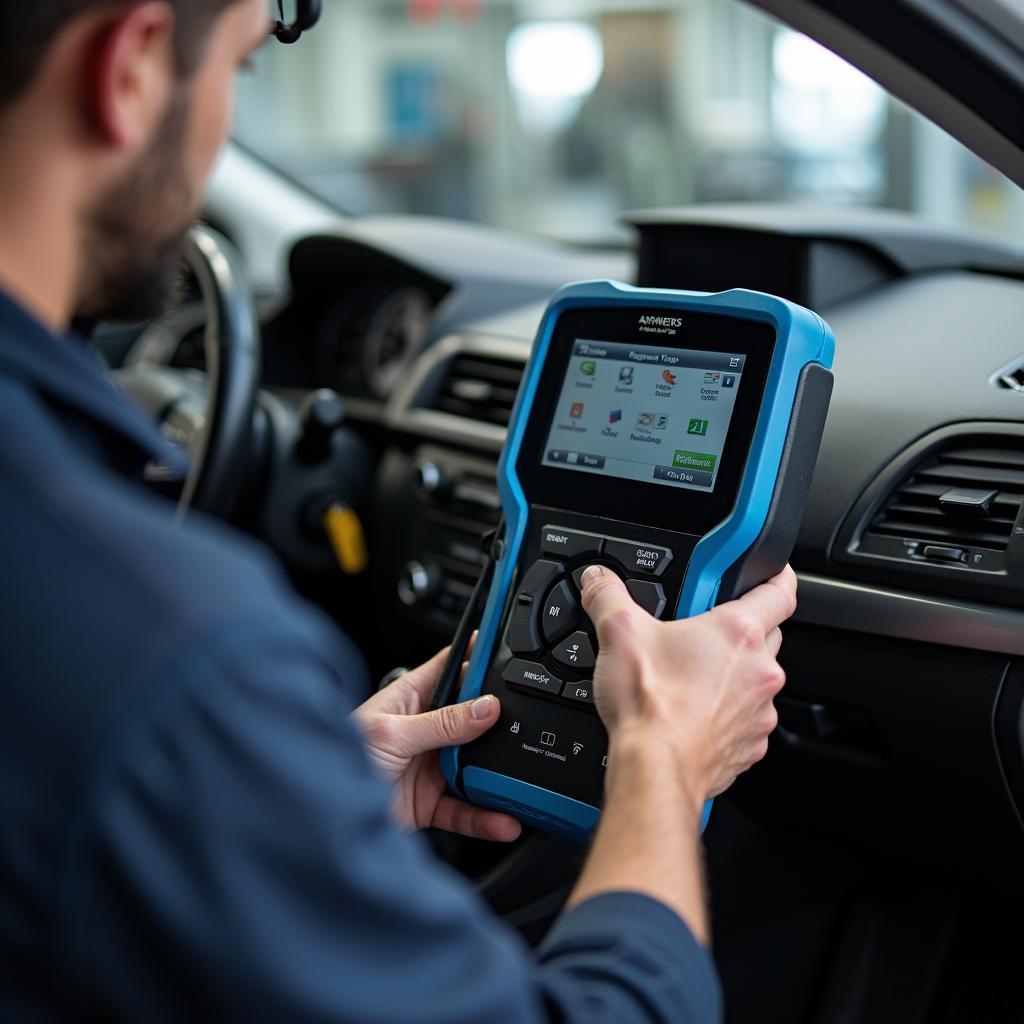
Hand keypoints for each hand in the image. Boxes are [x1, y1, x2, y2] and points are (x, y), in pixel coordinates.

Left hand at [352, 647, 521, 841]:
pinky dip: (486, 816)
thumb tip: (485, 707)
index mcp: (410, 699)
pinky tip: (502, 819)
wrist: (318, 819)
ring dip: (496, 775)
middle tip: (526, 724)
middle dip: (498, 723)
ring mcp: (428, 767)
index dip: (476, 657)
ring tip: (520, 778)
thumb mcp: (393, 733)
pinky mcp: (430, 803)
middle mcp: (423, 730)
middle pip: (471, 719)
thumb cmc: (336, 761)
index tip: (507, 653)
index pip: (450, 668)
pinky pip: (466, 808)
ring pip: (474, 766)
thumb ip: (442, 722)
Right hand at [579, 565, 795, 805]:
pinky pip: (745, 719)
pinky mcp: (749, 745)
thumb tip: (599, 580)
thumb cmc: (650, 707)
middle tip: (701, 628)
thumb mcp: (618, 632)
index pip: (781, 590)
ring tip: (688, 675)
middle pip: (766, 634)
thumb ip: (608, 595)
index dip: (778, 574)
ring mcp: (759, 712)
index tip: (772, 570)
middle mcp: (760, 671)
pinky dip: (725, 712)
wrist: (655, 769)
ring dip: (731, 674)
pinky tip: (691, 711)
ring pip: (754, 680)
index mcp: (738, 633)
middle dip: (739, 627)